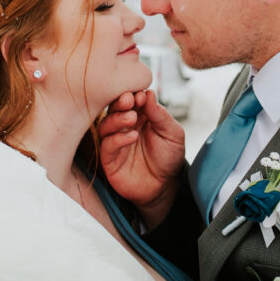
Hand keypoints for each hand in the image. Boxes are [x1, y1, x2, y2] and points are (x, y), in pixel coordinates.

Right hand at [99, 89, 184, 228]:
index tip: (140, 95)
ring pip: (106, 124)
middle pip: (114, 108)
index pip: (131, 99)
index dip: (133, 95)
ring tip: (132, 118)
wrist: (165, 187)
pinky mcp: (110, 159)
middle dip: (120, 102)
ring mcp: (115, 142)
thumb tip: (149, 93)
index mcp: (140, 115)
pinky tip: (132, 136)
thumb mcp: (173, 134)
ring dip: (117, 119)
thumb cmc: (169, 157)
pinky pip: (107, 145)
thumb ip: (161, 115)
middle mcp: (124, 126)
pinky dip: (118, 139)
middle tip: (129, 100)